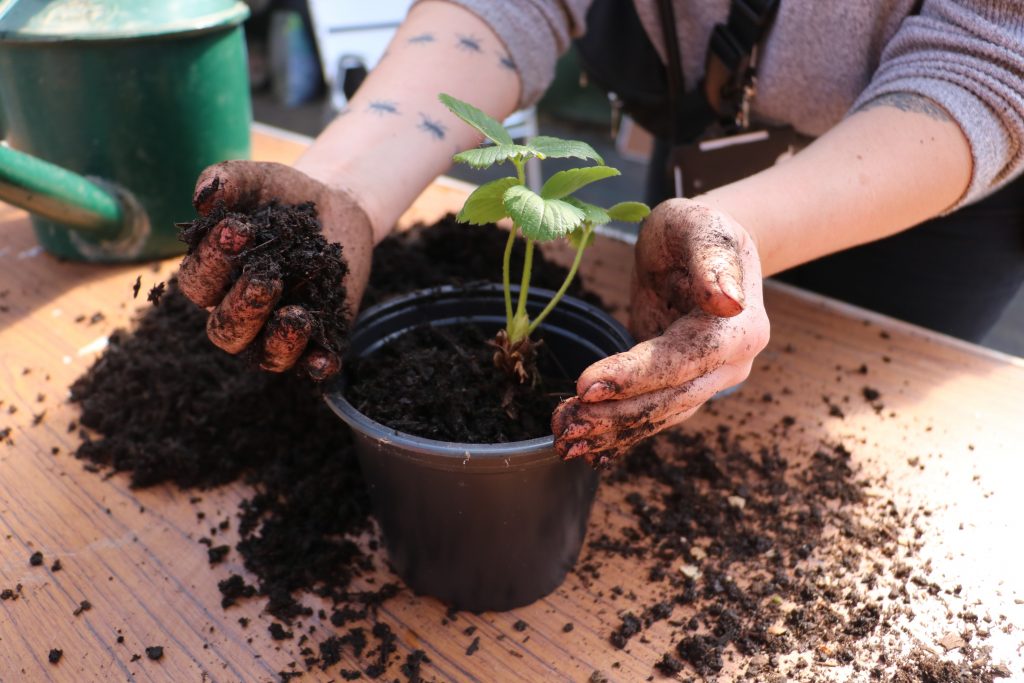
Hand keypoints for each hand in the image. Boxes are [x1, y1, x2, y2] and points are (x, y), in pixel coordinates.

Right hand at [177, 161, 373, 379]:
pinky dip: (316, 366)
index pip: (198, 283)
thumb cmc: (282, 197)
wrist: (335, 208)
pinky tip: (325, 361)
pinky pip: (311, 363)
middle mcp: (240, 312)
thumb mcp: (258, 180)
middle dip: (243, 307)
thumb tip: (204, 196)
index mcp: (214, 279)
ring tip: (297, 316)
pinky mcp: (318, 338)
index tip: (237, 228)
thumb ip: (228, 181)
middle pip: (226, 329)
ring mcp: (278, 330)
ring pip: (264, 354)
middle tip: (266, 278)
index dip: (211, 262)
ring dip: (278, 341)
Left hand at [552, 198, 769, 465]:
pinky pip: (652, 415)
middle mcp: (731, 364)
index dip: (635, 376)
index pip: (683, 359)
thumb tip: (727, 301)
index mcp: (739, 327)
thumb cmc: (695, 229)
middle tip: (566, 427)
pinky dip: (618, 433)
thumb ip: (712, 259)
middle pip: (670, 399)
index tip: (585, 386)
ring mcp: (709, 381)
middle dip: (615, 416)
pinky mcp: (681, 386)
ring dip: (611, 432)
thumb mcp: (699, 225)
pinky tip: (587, 448)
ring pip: (659, 415)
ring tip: (565, 441)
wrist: (699, 248)